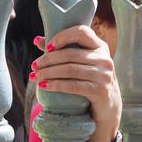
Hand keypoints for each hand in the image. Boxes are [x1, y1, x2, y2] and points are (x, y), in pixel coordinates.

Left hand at [32, 26, 121, 141]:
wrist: (107, 108)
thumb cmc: (89, 82)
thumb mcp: (80, 64)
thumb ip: (62, 50)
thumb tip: (37, 40)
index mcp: (100, 47)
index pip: (81, 32)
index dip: (63, 37)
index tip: (48, 47)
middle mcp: (105, 59)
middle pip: (70, 54)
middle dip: (48, 60)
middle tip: (34, 66)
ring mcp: (104, 75)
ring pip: (70, 69)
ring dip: (48, 73)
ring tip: (35, 77)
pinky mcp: (100, 91)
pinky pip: (73, 85)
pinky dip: (55, 85)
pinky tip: (43, 86)